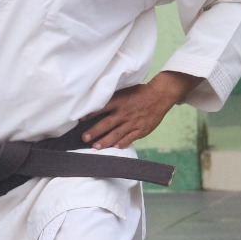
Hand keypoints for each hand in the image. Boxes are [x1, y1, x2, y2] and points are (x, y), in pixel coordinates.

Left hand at [81, 71, 201, 149]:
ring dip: (105, 141)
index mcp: (119, 102)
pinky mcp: (141, 130)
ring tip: (96, 147)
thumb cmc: (140, 93)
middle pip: (107, 124)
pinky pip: (130, 138)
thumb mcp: (124, 92)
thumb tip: (97, 104)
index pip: (101, 108)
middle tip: (84, 138)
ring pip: (116, 134)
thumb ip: (113, 99)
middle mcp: (124, 113)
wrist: (160, 96)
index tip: (80, 120)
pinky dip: (122, 143)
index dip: (90, 114)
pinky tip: (115, 147)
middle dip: (94, 132)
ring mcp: (133, 123)